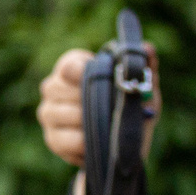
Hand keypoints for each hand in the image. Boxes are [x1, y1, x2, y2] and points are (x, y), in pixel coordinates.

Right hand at [36, 45, 159, 169]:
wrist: (127, 146)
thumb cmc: (132, 109)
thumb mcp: (143, 88)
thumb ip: (145, 68)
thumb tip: (147, 48)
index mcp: (72, 68)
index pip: (68, 66)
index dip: (83, 73)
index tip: (103, 80)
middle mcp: (53, 87)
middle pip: (61, 89)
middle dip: (92, 101)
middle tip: (113, 107)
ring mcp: (48, 113)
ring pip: (67, 114)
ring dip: (93, 122)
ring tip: (109, 126)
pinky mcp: (52, 139)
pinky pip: (70, 139)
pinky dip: (89, 143)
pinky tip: (100, 142)